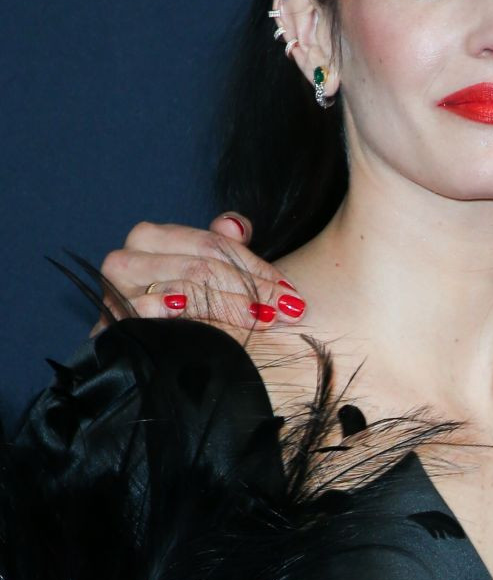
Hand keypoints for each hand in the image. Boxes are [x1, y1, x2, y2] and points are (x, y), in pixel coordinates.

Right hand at [98, 214, 305, 328]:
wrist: (137, 352)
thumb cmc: (177, 305)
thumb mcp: (203, 269)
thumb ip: (223, 244)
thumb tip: (238, 227)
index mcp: (152, 238)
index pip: (214, 245)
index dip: (256, 266)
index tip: (291, 290)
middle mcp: (128, 258)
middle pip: (202, 267)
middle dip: (252, 289)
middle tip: (289, 309)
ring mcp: (117, 290)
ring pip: (186, 289)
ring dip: (231, 307)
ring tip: (266, 319)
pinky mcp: (114, 322)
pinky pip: (150, 314)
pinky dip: (183, 318)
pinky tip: (210, 325)